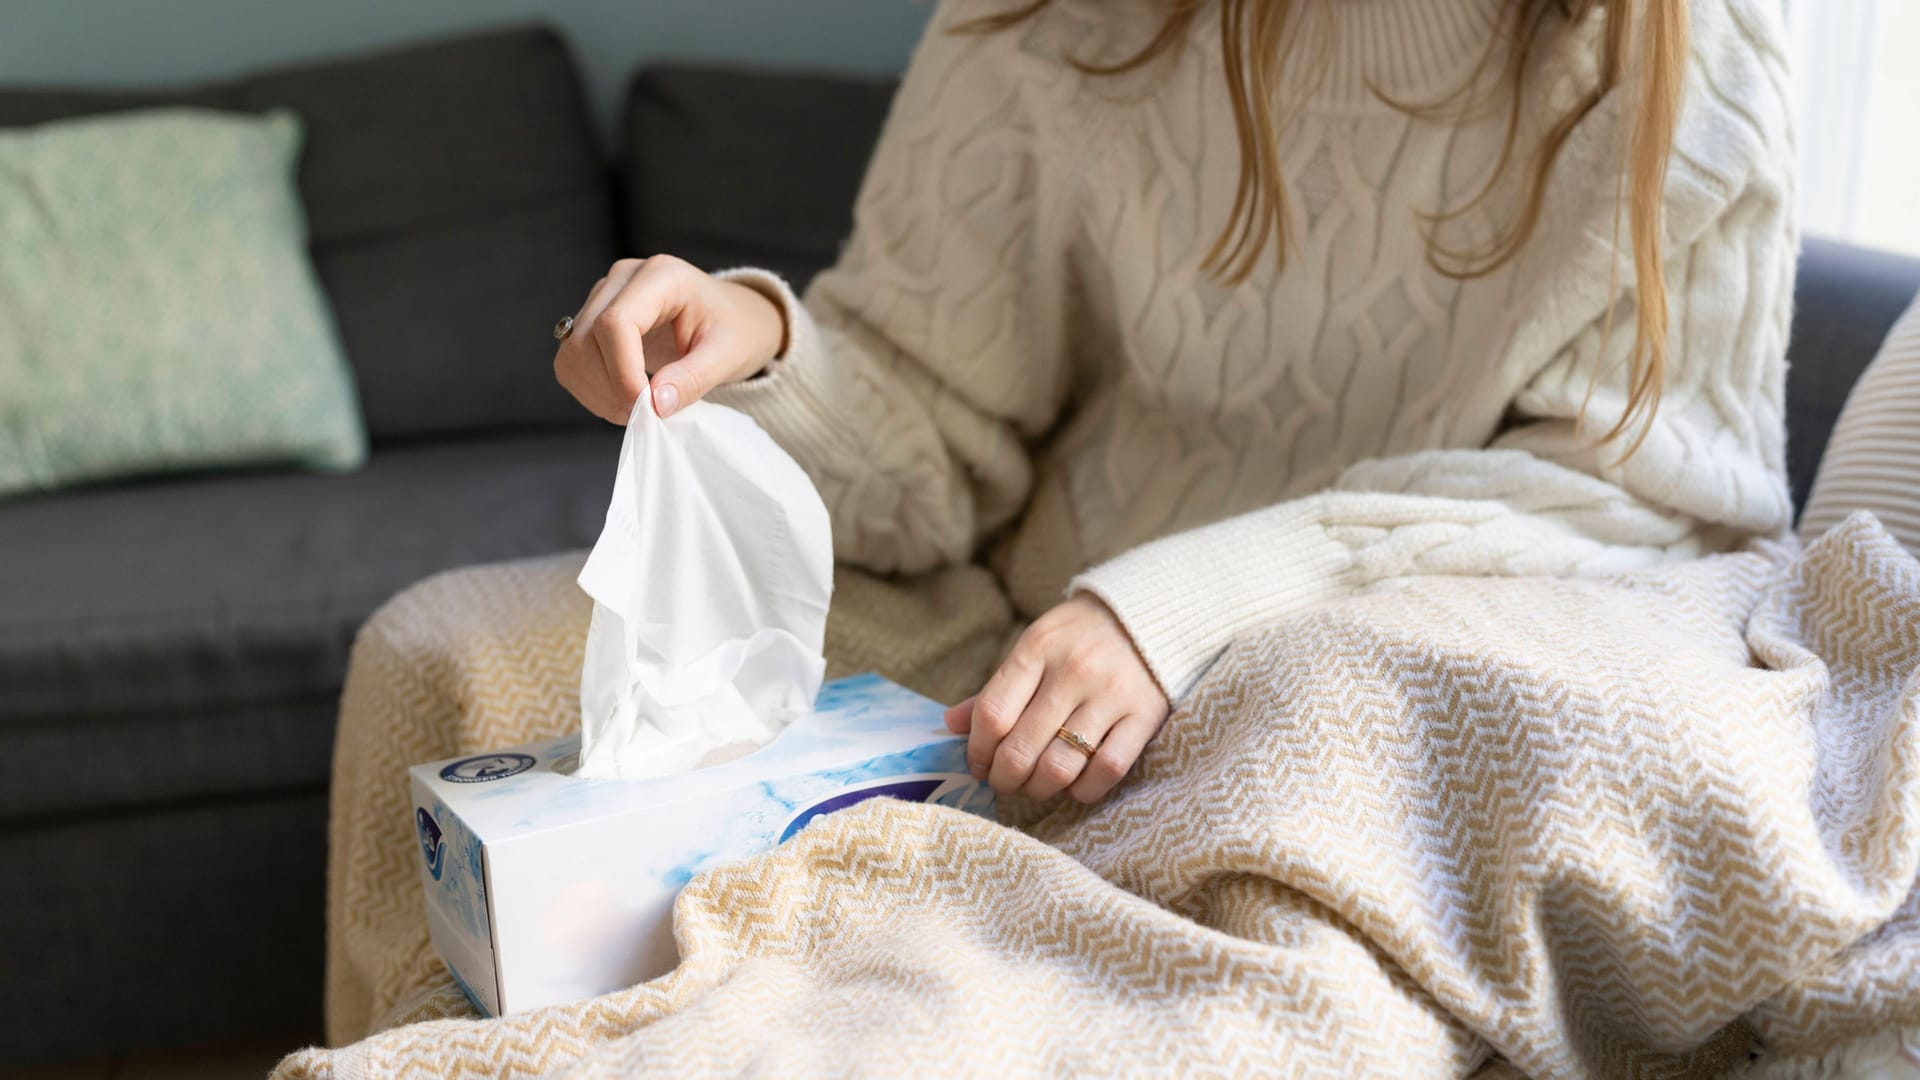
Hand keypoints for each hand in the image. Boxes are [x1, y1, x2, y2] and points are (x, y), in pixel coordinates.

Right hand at [554, 255, 787, 423]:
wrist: (734, 319)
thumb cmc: (736, 330)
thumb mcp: (729, 356)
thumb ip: (693, 378)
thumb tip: (654, 405)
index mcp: (661, 276)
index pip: (616, 322)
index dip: (623, 373)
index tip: (647, 409)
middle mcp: (623, 278)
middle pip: (588, 338)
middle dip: (611, 388)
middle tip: (647, 416)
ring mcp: (603, 297)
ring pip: (573, 352)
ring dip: (598, 393)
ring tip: (638, 410)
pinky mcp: (592, 320)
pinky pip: (572, 361)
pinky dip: (591, 390)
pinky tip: (624, 399)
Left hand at [944, 594, 1168, 803]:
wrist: (1150, 613)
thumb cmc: (1079, 637)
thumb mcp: (1034, 647)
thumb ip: (997, 688)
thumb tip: (950, 725)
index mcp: (1037, 648)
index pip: (992, 714)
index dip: (977, 750)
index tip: (978, 764)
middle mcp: (1074, 670)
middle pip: (1021, 747)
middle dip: (1004, 777)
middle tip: (1004, 782)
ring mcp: (1112, 694)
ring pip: (1061, 765)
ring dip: (1038, 788)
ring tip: (1034, 786)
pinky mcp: (1145, 715)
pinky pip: (1107, 769)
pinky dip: (1084, 789)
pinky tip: (1074, 785)